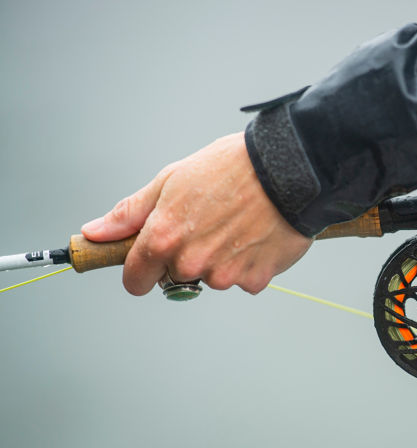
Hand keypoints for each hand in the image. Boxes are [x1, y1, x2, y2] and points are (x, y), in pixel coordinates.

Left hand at [81, 132, 311, 294]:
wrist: (289, 169)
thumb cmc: (231, 167)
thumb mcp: (172, 180)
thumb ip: (131, 213)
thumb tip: (96, 232)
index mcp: (163, 239)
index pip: (136, 280)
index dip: (141, 270)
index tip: (150, 263)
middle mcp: (190, 263)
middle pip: (178, 277)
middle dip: (189, 256)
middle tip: (211, 223)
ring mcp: (225, 274)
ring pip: (214, 277)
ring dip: (223, 259)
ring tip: (240, 224)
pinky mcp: (256, 279)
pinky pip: (246, 279)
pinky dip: (251, 262)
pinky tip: (260, 235)